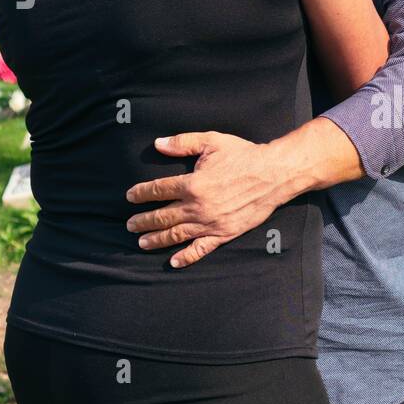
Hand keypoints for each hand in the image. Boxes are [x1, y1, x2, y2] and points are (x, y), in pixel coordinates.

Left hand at [125, 131, 285, 267]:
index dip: (141, 194)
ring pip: (176, 235)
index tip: (130, 196)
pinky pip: (202, 249)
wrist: (274, 174)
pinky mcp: (224, 233)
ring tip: (141, 242)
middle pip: (162, 216)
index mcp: (192, 184)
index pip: (158, 190)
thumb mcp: (212, 142)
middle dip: (143, 221)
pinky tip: (174, 262)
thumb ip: (183, 143)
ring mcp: (210, 223)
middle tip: (130, 224)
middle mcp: (197, 207)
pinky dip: (186, 257)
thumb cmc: (244, 155)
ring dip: (156, 239)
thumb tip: (158, 144)